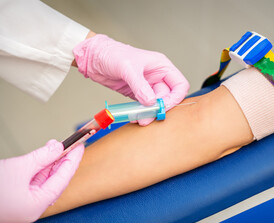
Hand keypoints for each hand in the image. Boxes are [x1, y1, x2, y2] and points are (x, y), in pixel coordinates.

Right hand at [0, 140, 83, 222]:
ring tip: (55, 146)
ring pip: (45, 180)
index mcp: (37, 205)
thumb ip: (42, 156)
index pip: (63, 179)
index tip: (81, 145)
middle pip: (55, 180)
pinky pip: (35, 182)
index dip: (73, 160)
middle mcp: (34, 208)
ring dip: (51, 162)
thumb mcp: (19, 167)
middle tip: (71, 144)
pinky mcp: (18, 199)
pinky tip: (44, 156)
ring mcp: (26, 205)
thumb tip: (58, 147)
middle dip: (63, 160)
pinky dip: (40, 168)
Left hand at [73, 34, 189, 125]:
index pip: (179, 85)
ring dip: (149, 113)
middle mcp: (157, 77)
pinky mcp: (137, 94)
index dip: (175, 98)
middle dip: (159, 108)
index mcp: (162, 66)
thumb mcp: (128, 68)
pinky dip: (140, 113)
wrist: (94, 58)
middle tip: (148, 117)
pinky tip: (133, 116)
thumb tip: (151, 102)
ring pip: (155, 104)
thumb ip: (140, 86)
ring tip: (139, 118)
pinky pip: (143, 107)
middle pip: (168, 97)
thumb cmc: (112, 54)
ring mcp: (147, 86)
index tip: (163, 106)